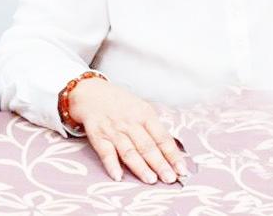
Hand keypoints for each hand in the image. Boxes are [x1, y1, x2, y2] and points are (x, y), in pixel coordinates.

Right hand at [68, 78, 186, 183]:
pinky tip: (118, 176)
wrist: (90, 92)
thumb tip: (170, 153)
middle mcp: (130, 122)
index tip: (182, 170)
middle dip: (160, 164)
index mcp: (145, 114)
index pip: (162, 138)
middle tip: (170, 179)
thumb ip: (153, 128)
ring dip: (140, 167)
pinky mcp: (98, 135)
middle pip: (147, 146)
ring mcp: (113, 130)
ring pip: (129, 151)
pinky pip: (105, 152)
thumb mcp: (140, 108)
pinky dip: (111, 164)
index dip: (173, 155)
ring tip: (151, 180)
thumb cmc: (119, 103)